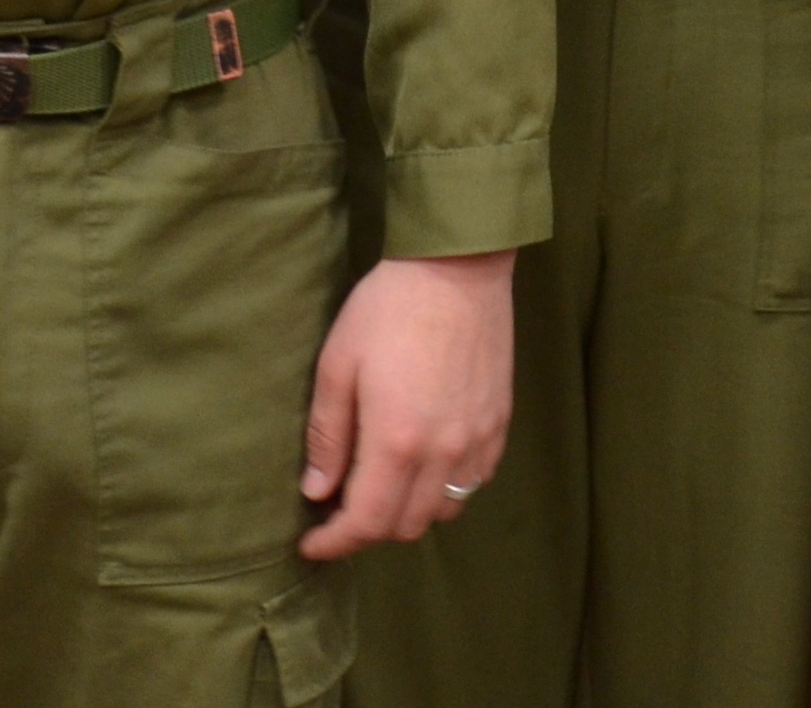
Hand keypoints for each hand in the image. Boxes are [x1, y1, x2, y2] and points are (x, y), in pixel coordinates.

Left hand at [296, 250, 515, 558]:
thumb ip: (327, 436)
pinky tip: (423, 466)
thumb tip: (317, 491)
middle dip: (366, 530)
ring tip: (381, 489)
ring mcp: (477, 441)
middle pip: (405, 526)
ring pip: (442, 511)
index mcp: (396, 441)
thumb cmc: (388, 309)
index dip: (334, 542)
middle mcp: (442, 452)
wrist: (457, 267)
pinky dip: (443, 491)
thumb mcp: (338, 365)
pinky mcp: (499, 425)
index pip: (365, 522)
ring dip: (407, 514)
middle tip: (339, 510)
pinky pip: (473, 484)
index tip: (311, 543)